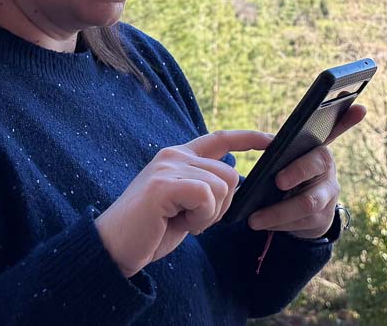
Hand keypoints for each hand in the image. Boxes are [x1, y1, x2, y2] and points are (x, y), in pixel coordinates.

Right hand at [95, 129, 272, 277]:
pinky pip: (207, 196)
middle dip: (221, 206)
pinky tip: (180, 224)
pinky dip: (201, 217)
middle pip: (230, 174)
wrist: (113, 248)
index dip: (249, 138)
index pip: (221, 138)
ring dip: (209, 215)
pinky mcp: (164, 184)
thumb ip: (204, 187)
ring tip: (181, 221)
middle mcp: (174, 155)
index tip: (273, 140)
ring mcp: (168, 167)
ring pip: (222, 186)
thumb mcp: (184, 204)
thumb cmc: (150, 230)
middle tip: (192, 220)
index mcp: (179, 157)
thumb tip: (234, 177)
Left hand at [246, 103, 366, 238]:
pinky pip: (300, 223)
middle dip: (297, 172)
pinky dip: (277, 224)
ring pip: (307, 204)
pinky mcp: (322, 219)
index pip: (333, 132)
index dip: (346, 121)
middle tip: (277, 180)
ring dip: (277, 212)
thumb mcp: (289, 158)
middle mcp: (329, 171)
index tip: (350, 113)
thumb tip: (269, 141)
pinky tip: (262, 223)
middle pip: (316, 168)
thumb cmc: (291, 175)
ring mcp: (329, 197)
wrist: (306, 212)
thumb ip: (283, 146)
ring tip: (253, 218)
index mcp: (320, 150)